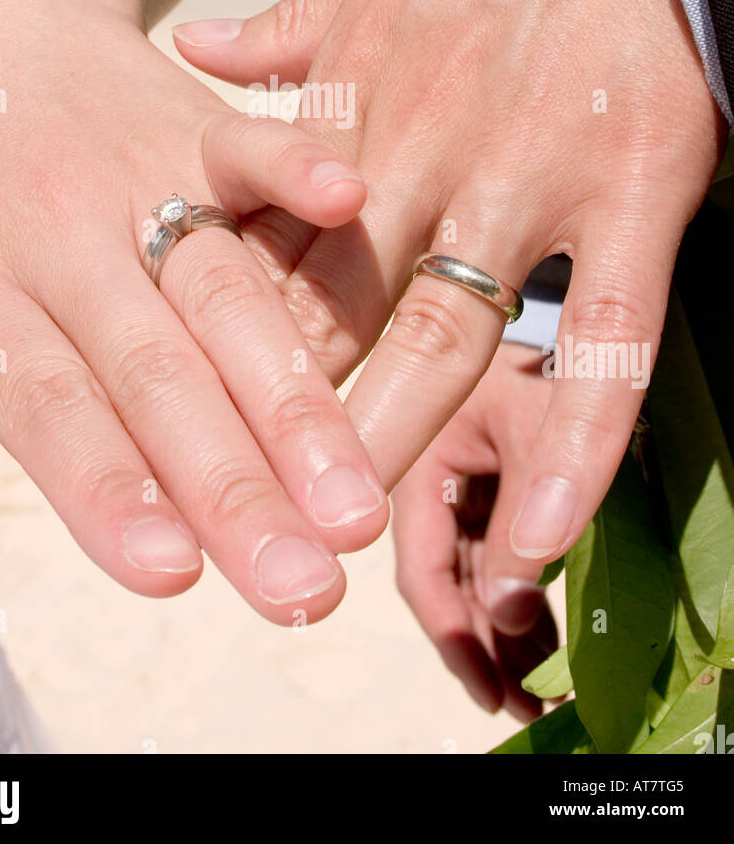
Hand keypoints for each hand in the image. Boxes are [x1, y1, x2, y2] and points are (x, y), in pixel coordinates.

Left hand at [0, 0, 387, 622]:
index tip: (176, 576)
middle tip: (303, 590)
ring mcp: (133, 179)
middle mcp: (59, 243)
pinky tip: (353, 202)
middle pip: (154, 373)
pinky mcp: (192, 122)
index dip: (111, 492)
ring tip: (357, 500)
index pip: (51, 409)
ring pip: (222, 294)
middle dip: (233, 486)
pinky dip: (295, 171)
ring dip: (295, 397)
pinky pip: (248, 146)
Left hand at [175, 0, 724, 562]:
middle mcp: (422, 151)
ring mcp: (528, 172)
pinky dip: (571, 443)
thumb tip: (194, 51)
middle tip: (228, 520)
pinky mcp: (637, 181)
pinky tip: (534, 539)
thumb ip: (284, 30)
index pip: (260, 249)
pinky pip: (605, 337)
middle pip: (325, 315)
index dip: (210, 344)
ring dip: (382, 449)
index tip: (170, 418)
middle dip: (272, 425)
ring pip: (437, 340)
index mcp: (355, 103)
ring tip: (337, 550)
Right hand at [393, 343, 556, 719]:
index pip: (418, 559)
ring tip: (538, 687)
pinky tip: (541, 635)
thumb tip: (511, 617)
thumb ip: (519, 523)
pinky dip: (518, 591)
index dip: (450, 628)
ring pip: (472, 568)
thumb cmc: (550, 348)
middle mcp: (427, 463)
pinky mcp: (494, 471)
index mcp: (416, 447)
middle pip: (443, 575)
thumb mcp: (535, 434)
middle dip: (479, 642)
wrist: (574, 287)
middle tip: (520, 702)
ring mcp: (461, 470)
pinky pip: (498, 546)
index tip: (486, 686)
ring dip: (500, 626)